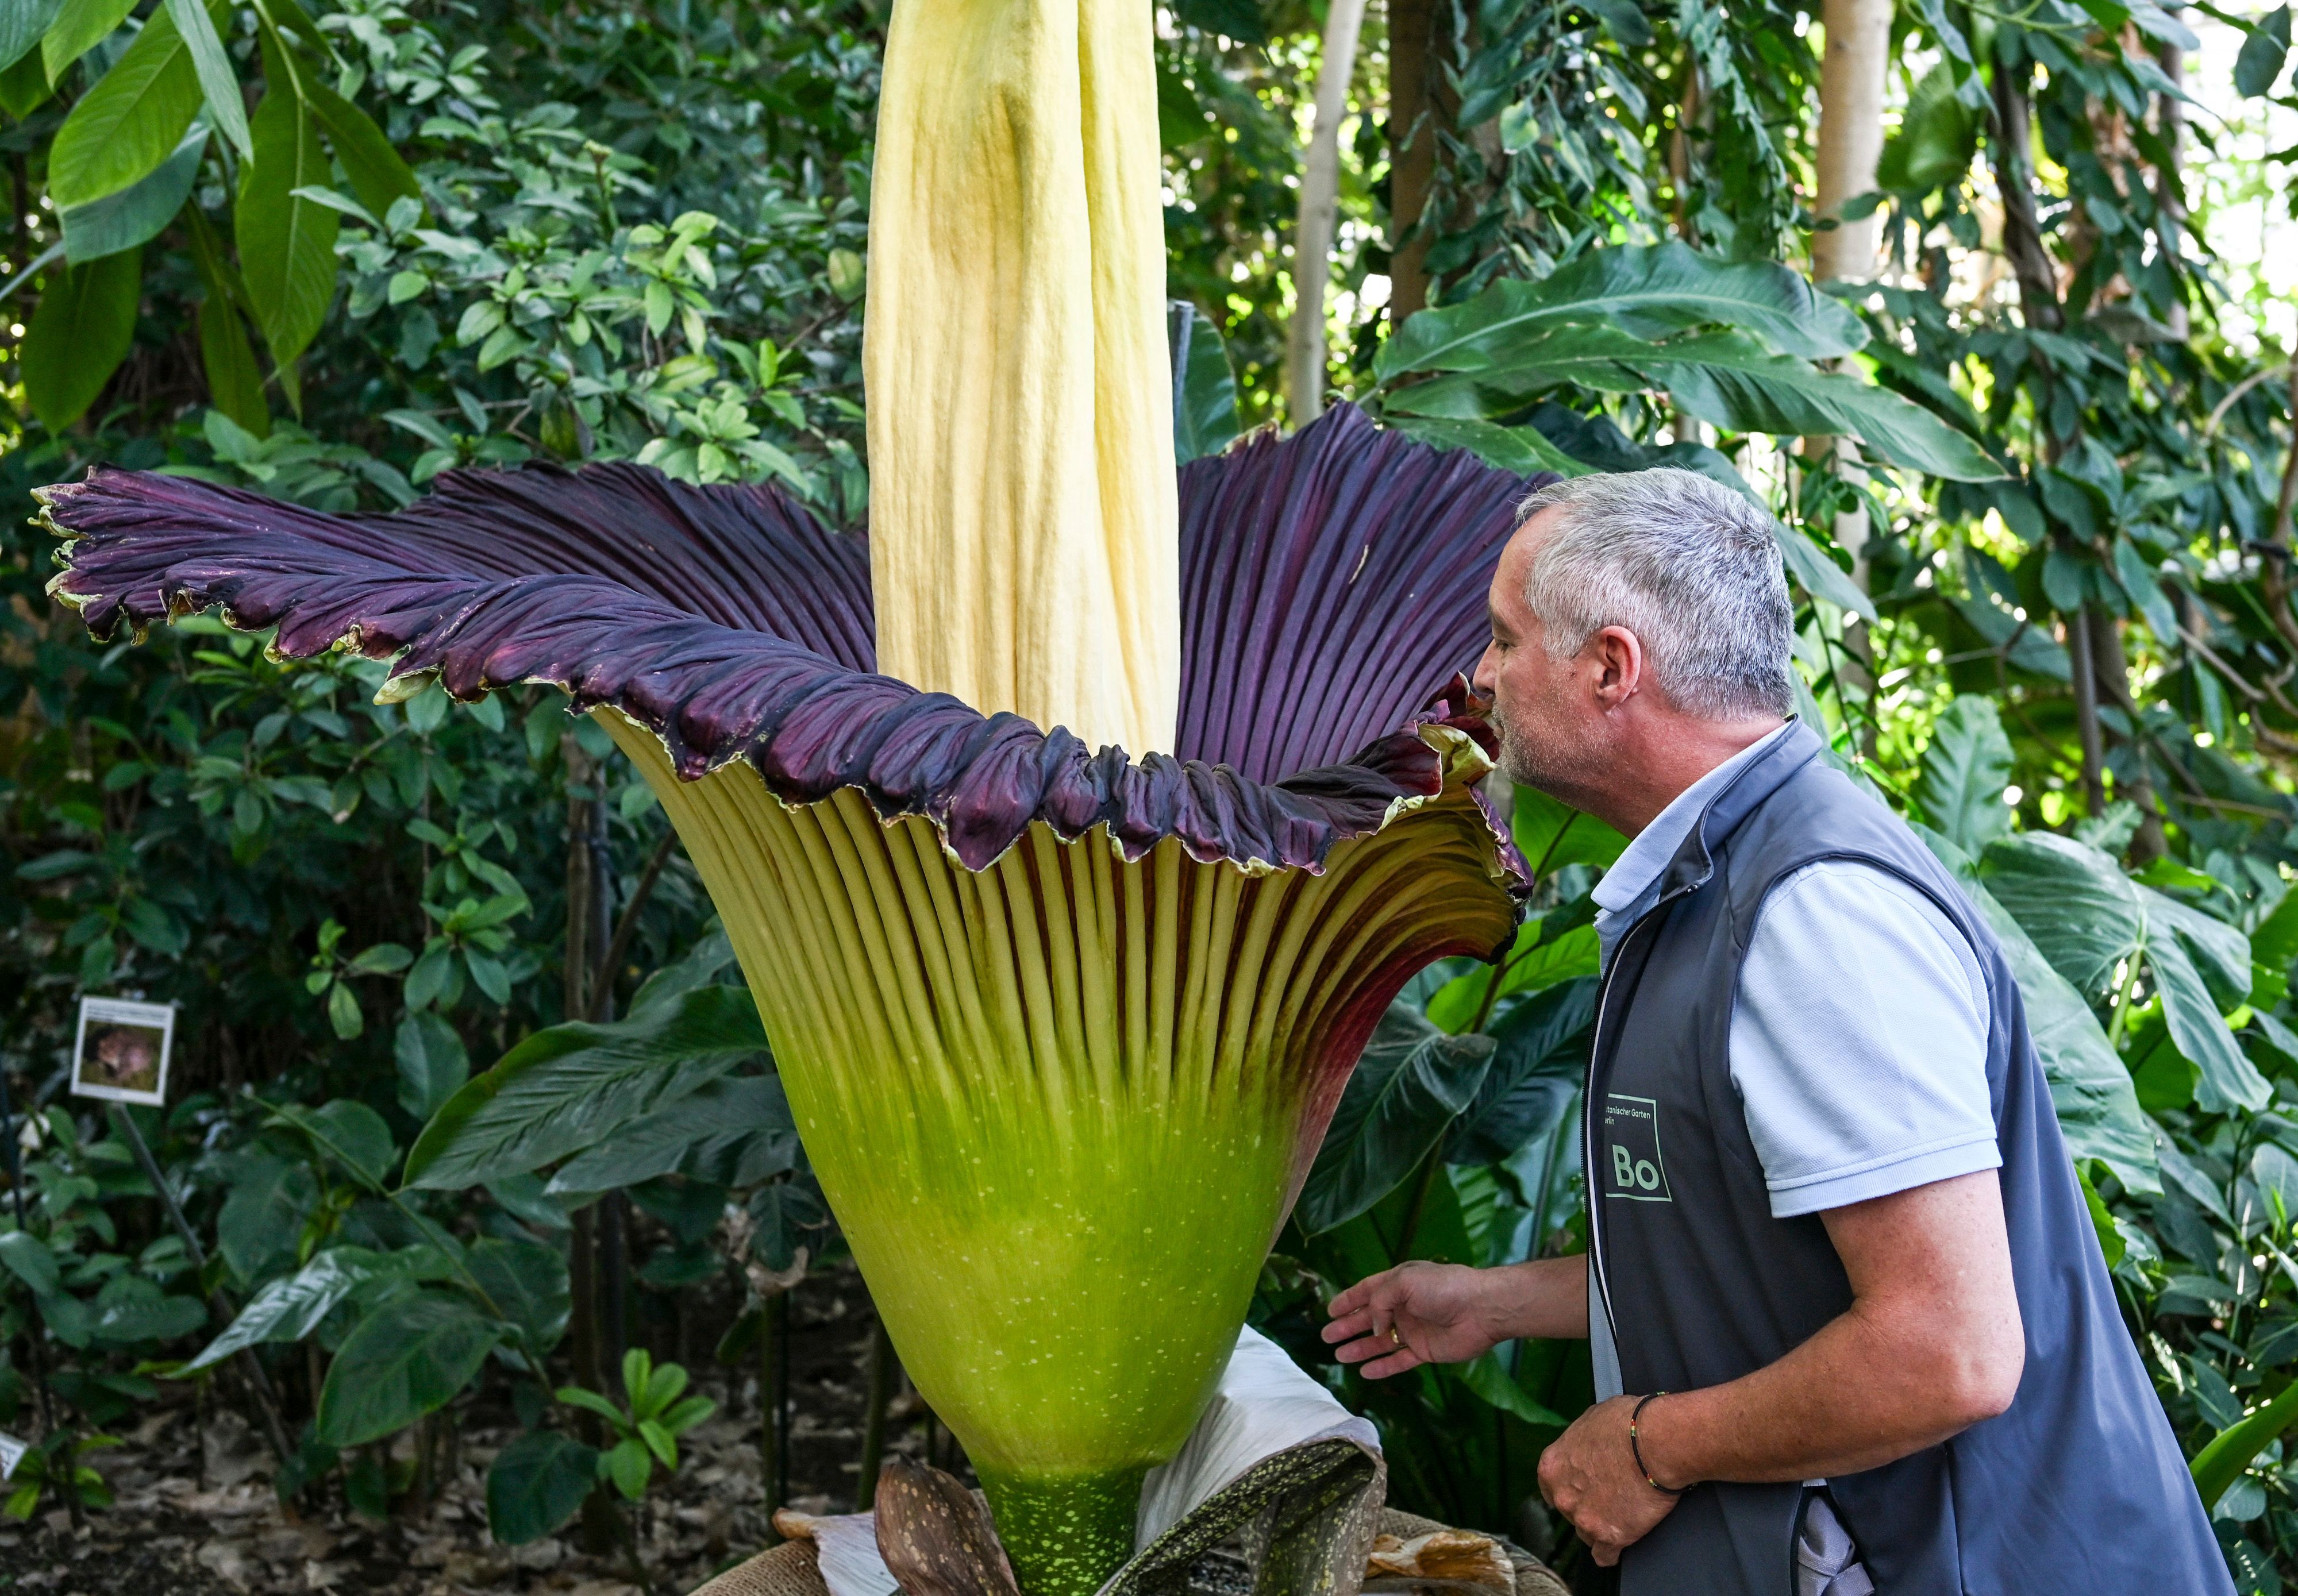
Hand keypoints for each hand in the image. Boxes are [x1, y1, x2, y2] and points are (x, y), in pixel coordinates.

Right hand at [1320, 1260, 1507, 1377]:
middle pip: (1369, 1318)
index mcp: (1399, 1284)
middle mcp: (1404, 1307)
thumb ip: (1380, 1301)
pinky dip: (1382, 1367)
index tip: (1329, 1311)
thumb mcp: (1404, 1281)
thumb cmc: (1444, 1288)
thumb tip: (1373, 1326)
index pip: (1367, 1291)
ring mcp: (1414, 1330)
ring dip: (1359, 1348)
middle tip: (1326, 1336)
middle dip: (1347, 1326)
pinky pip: (1398, 1361)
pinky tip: (1365, 1372)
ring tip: (1338, 1355)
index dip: (1348, 1300)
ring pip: (1380, 1342)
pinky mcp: (1425, 1351)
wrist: (1482, 1310)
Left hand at [1537, 1395, 1682, 1565]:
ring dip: (1601, 1527)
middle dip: (1587, 1506)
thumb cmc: (1628, 1425)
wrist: (1655, 1443)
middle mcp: (1563, 1496)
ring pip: (1587, 1534)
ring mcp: (1585, 1519)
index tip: (1580, 1490)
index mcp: (1552, 1466)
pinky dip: (1613, 1551)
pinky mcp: (1610, 1537)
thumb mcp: (1591, 1420)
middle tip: (1609, 1496)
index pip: (1549, 1487)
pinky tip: (1621, 1543)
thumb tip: (1586, 1446)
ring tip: (1622, 1513)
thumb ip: (1579, 1442)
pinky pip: (1605, 1555)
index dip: (1568, 1488)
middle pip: (1570, 1512)